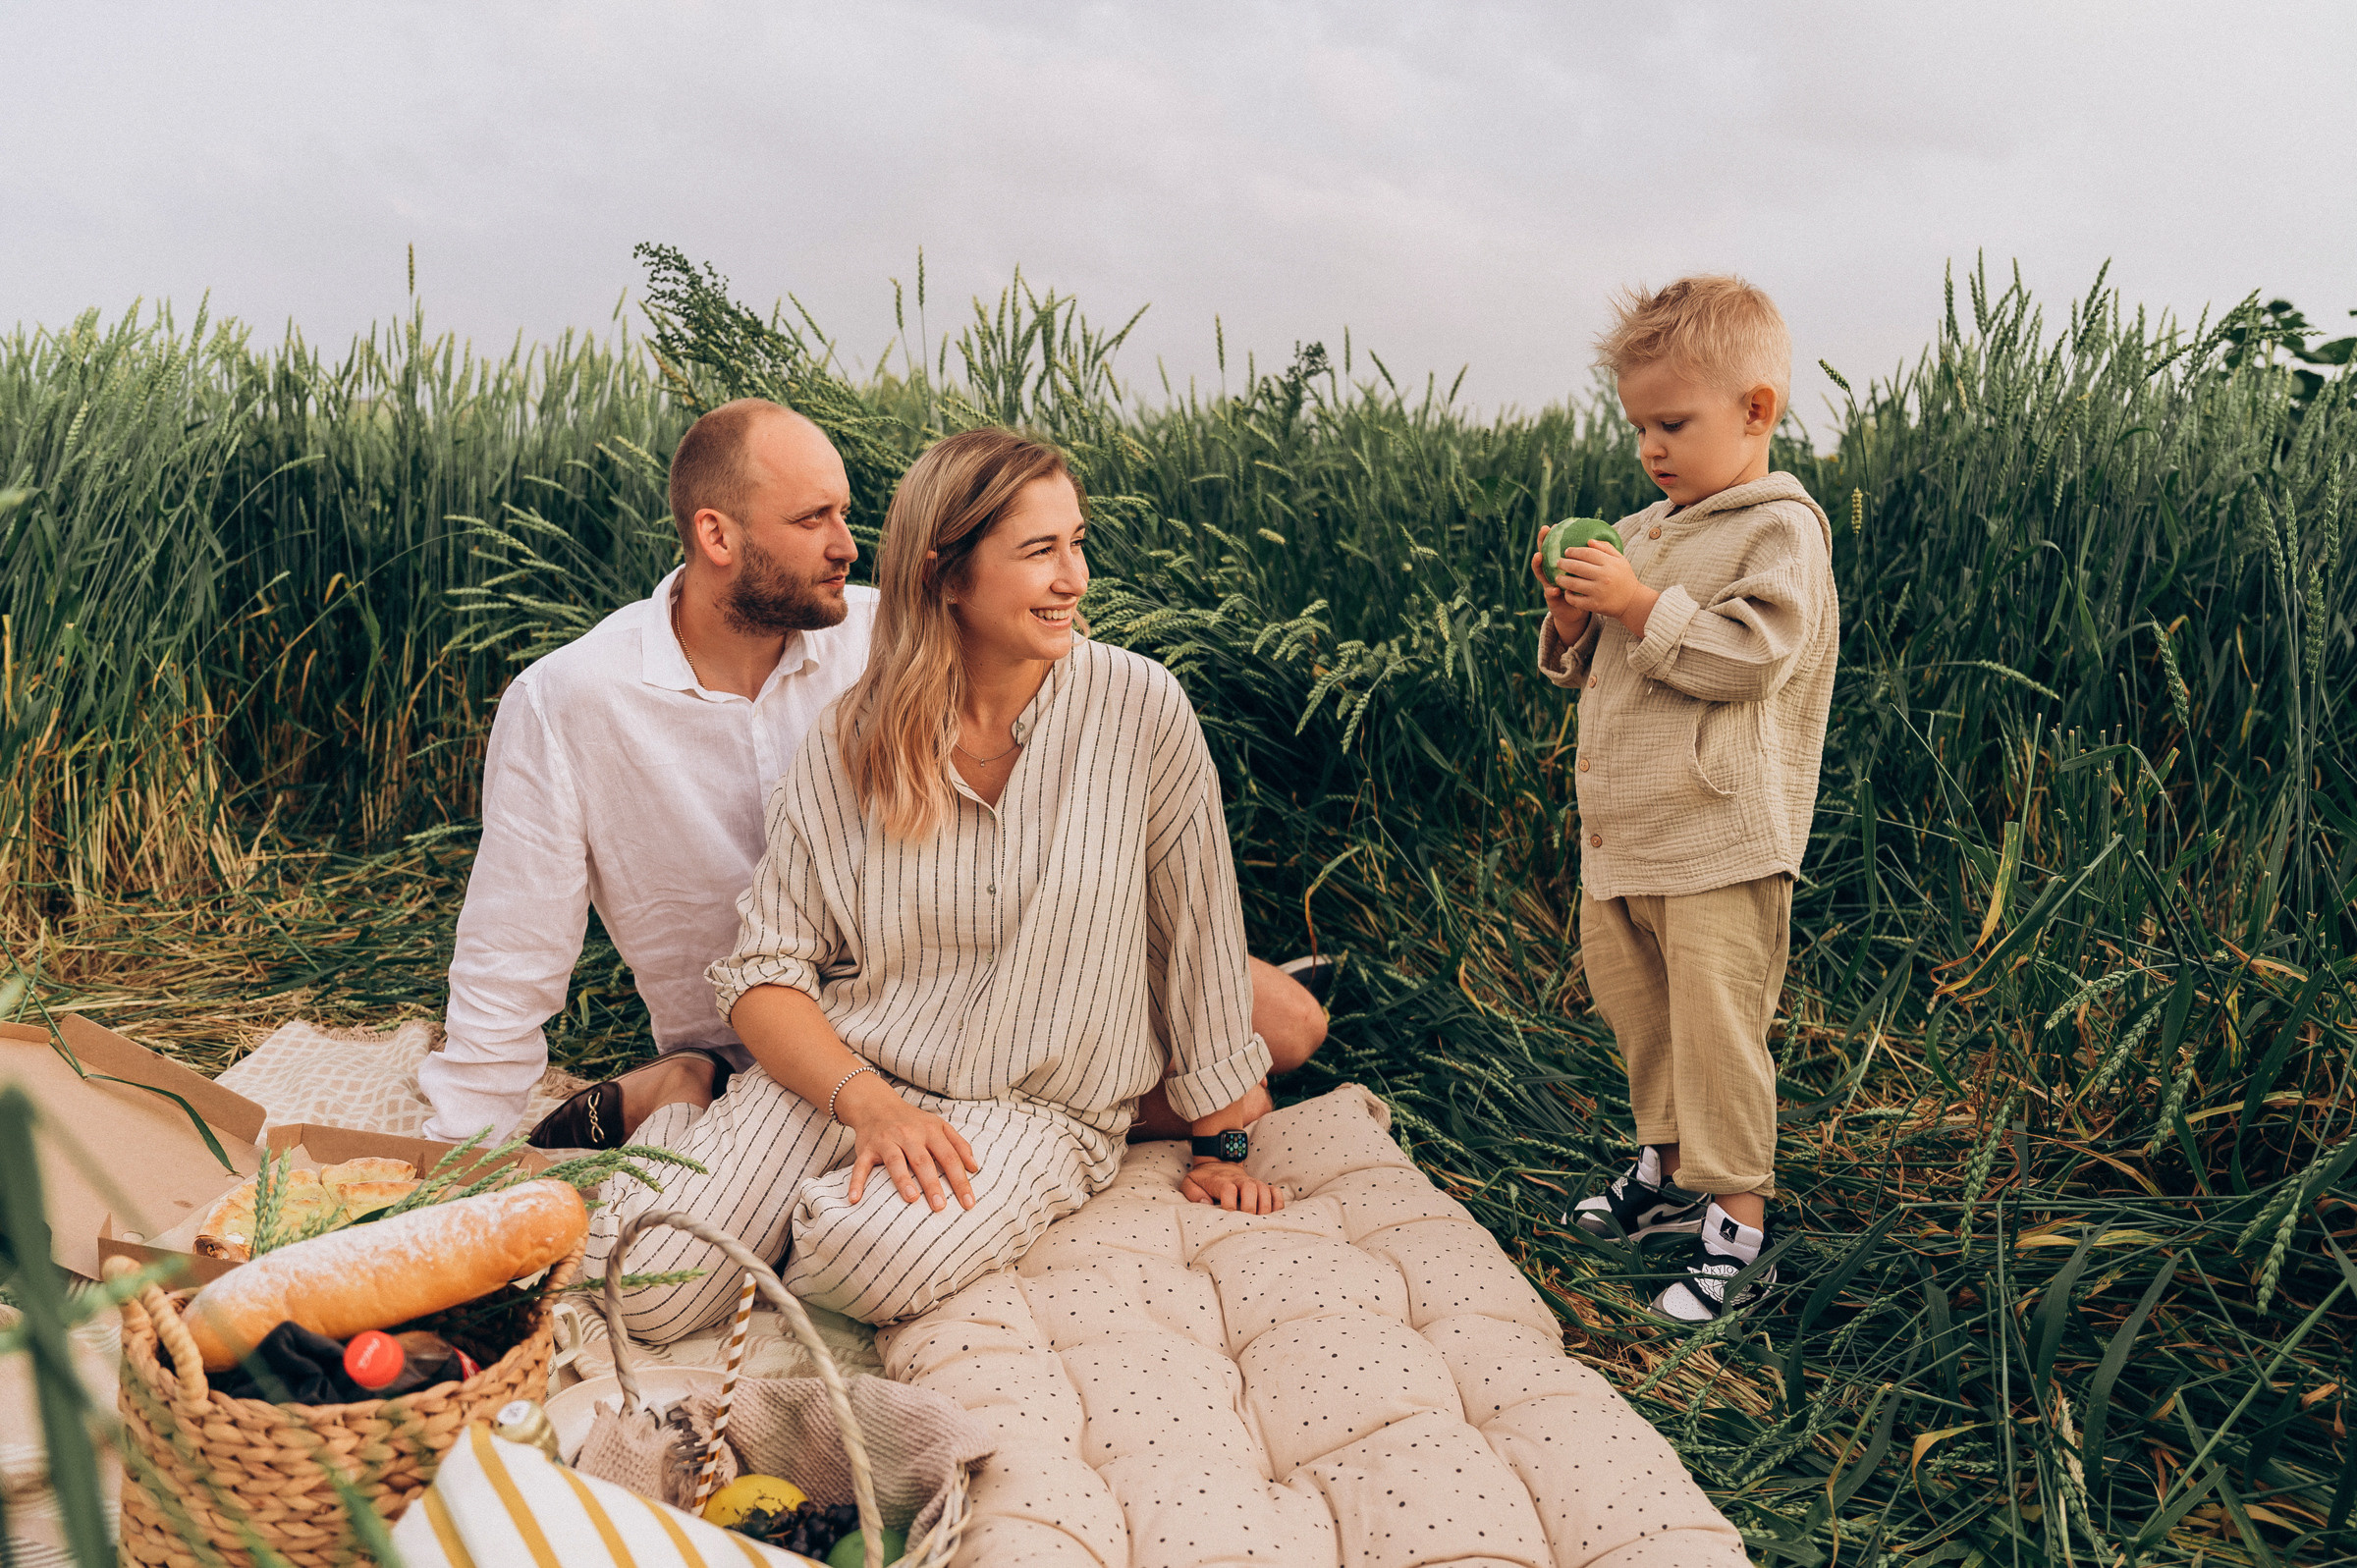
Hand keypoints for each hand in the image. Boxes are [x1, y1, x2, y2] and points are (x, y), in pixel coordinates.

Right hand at [838, 1075, 978, 1210]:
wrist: (877, 1104)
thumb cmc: (913, 1121)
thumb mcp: (939, 1126)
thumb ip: (959, 1145)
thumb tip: (974, 1168)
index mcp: (930, 1131)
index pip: (949, 1157)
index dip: (960, 1180)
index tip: (968, 1203)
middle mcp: (908, 1135)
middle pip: (923, 1160)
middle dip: (932, 1184)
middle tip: (940, 1207)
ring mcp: (886, 1141)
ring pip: (895, 1161)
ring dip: (902, 1180)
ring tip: (912, 1199)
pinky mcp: (866, 1148)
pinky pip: (860, 1166)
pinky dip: (856, 1182)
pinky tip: (855, 1199)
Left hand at [1181, 1160, 1285, 1212]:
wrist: (1218, 1163)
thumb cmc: (1204, 1179)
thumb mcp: (1189, 1182)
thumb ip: (1192, 1193)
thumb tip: (1205, 1203)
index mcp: (1221, 1181)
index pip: (1228, 1189)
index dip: (1229, 1203)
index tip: (1228, 1215)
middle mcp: (1239, 1180)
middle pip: (1250, 1188)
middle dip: (1250, 1206)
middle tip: (1247, 1222)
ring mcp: (1253, 1182)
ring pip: (1265, 1190)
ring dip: (1265, 1207)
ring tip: (1260, 1222)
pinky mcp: (1262, 1186)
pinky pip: (1276, 1192)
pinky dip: (1277, 1204)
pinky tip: (1272, 1215)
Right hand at [1530, 531, 1589, 645]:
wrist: (1576, 610)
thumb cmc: (1582, 588)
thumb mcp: (1585, 573)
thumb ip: (1587, 561)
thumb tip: (1593, 541)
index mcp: (1559, 566)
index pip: (1553, 548)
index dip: (1551, 537)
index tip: (1552, 525)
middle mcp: (1550, 573)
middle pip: (1543, 556)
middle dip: (1541, 543)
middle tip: (1543, 533)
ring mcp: (1548, 585)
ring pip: (1540, 574)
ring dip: (1538, 564)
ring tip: (1538, 556)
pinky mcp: (1551, 600)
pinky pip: (1550, 595)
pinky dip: (1551, 592)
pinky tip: (1554, 589)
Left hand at [1554, 543, 1658, 638]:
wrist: (1633, 601)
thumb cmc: (1624, 578)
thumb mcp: (1620, 560)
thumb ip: (1606, 548)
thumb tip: (1589, 540)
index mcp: (1610, 563)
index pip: (1587, 553)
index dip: (1574, 551)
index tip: (1567, 551)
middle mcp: (1604, 576)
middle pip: (1577, 567)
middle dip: (1564, 563)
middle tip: (1558, 562)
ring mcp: (1599, 591)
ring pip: (1573, 583)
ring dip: (1562, 580)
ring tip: (1557, 577)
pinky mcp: (1595, 604)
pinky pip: (1575, 599)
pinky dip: (1568, 595)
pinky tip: (1567, 591)